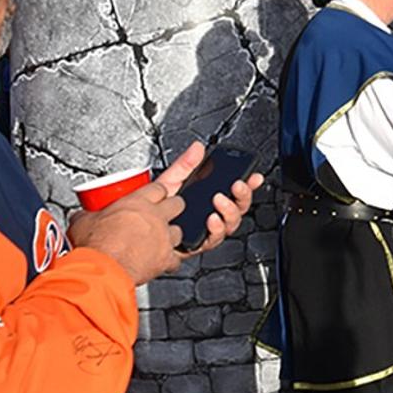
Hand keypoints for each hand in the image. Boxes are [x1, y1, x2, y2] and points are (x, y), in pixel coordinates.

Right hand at [69, 181, 187, 286]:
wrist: (101, 271)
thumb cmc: (94, 246)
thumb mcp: (82, 222)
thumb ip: (86, 215)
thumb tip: (81, 216)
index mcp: (137, 202)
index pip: (158, 187)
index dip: (156, 192)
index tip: (154, 195)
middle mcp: (155, 217)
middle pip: (177, 203)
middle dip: (171, 208)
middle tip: (162, 214)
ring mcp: (163, 237)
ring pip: (179, 231)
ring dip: (170, 235)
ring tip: (159, 240)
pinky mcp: (166, 259)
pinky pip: (177, 258)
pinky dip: (170, 261)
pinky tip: (163, 262)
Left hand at [158, 142, 264, 257]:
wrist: (137, 233)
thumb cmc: (154, 210)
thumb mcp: (170, 181)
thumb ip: (186, 165)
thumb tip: (198, 148)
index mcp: (209, 200)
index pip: (235, 192)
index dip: (248, 184)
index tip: (254, 176)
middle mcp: (212, 216)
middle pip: (238, 209)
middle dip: (242, 196)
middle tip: (236, 186)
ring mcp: (206, 231)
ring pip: (230, 225)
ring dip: (229, 212)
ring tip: (219, 200)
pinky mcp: (198, 244)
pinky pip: (213, 239)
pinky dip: (215, 230)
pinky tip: (210, 220)